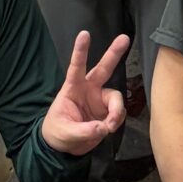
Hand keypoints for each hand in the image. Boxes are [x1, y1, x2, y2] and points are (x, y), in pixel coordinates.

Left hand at [41, 29, 129, 155]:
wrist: (64, 148)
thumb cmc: (57, 132)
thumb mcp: (65, 133)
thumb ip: (84, 131)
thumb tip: (103, 128)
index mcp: (72, 88)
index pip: (76, 66)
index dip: (81, 51)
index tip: (84, 34)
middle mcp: (88, 90)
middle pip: (104, 69)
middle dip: (114, 53)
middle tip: (125, 38)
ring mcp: (99, 100)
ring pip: (115, 97)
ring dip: (116, 111)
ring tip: (109, 126)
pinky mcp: (107, 112)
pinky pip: (118, 113)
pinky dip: (116, 121)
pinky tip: (108, 129)